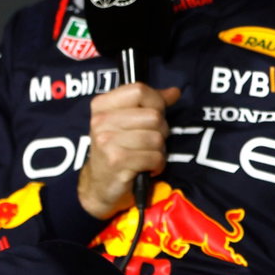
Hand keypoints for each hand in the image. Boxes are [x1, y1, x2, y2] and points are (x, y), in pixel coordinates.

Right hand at [78, 84, 179, 218]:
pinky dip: (157, 164)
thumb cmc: (118, 148)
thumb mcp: (128, 121)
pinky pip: (155, 157)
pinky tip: (146, 167)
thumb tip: (174, 91)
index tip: (156, 113)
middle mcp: (101, 121)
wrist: (99, 184)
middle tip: (149, 141)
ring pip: (157, 138)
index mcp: (102, 105)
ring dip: (159, 150)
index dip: (156, 101)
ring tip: (146, 155)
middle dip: (160, 130)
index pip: (139, 90)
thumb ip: (151, 103)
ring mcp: (107, 141)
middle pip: (153, 116)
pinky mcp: (116, 161)